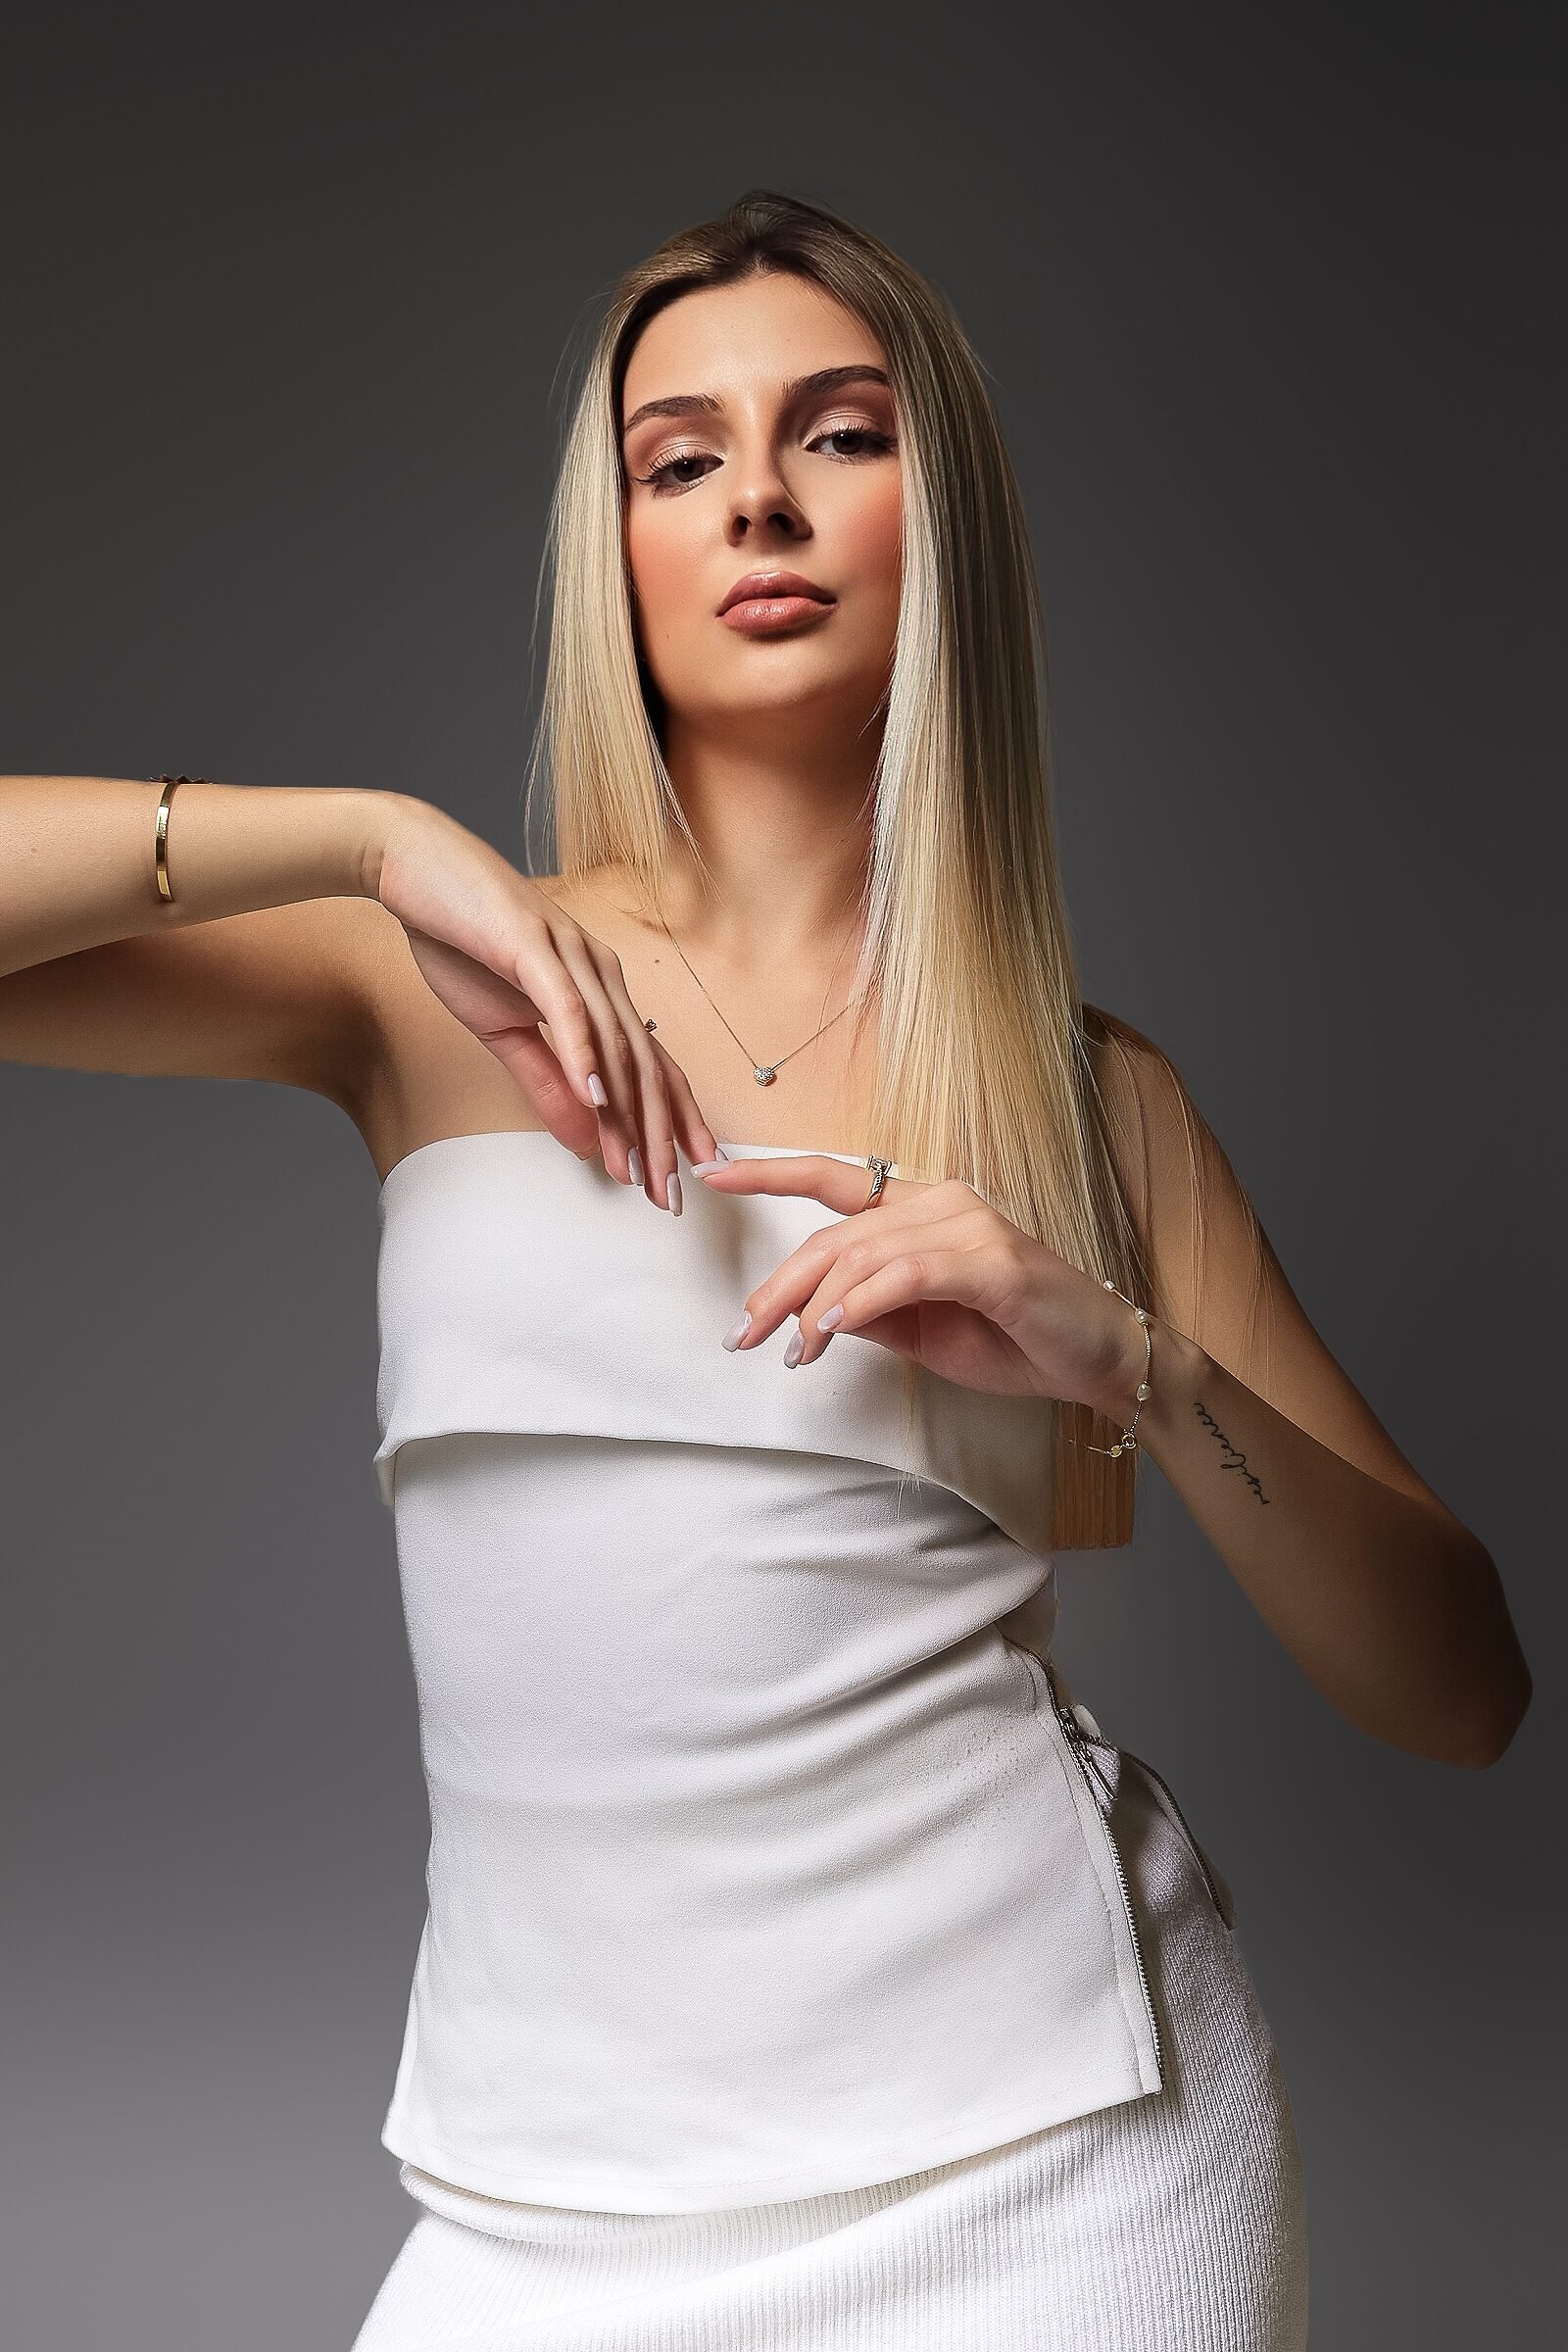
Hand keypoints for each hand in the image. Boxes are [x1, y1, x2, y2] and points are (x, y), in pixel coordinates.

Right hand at [373, 798, 723, 1204]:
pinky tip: (596, 1097)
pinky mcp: (534, 945)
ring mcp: (572, 957)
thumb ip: (548, 1085)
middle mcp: (601, 975)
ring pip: (616, 1046)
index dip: (671, 1127)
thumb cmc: (463, 944)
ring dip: (629, 1113)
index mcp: (600, 994)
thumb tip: (585, 1141)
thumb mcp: (506, 1032)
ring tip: (638, 1167)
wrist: (414, 870)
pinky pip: (567, 1007)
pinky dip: (584, 1053)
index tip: (681, 1182)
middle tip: (669, 1197)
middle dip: (661, 1138)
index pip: (650, 1069)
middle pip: (646, 1067)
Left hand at [697, 1152, 1149, 1411]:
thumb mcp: (925, 1333)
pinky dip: (856, 1305)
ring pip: (862, 1255)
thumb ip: (872, 1315)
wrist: (1102, 1363)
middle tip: (741, 1333)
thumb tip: (808, 1314)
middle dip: (778, 1286)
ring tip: (784, 1350)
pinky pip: (904, 1275)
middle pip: (835, 1234)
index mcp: (927, 1210)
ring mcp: (971, 1226)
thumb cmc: (1018, 1341)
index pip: (837, 1182)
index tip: (711, 1174)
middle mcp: (945, 1202)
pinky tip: (826, 1335)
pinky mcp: (992, 1261)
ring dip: (812, 1306)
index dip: (771, 1173)